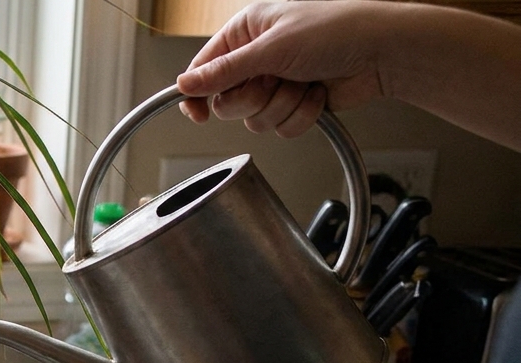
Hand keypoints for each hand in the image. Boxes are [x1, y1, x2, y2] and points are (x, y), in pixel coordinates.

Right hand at [177, 1, 390, 137]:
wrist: (383, 52)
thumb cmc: (336, 31)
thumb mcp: (271, 48)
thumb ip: (224, 71)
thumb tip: (184, 84)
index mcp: (245, 32)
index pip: (203, 69)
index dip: (197, 94)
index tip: (198, 114)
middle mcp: (257, 58)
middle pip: (227, 101)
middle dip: (254, 98)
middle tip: (274, 81)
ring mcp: (277, 82)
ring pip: (254, 119)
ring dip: (282, 106)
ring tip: (304, 83)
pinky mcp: (295, 103)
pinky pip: (280, 127)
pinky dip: (300, 115)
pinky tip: (317, 94)